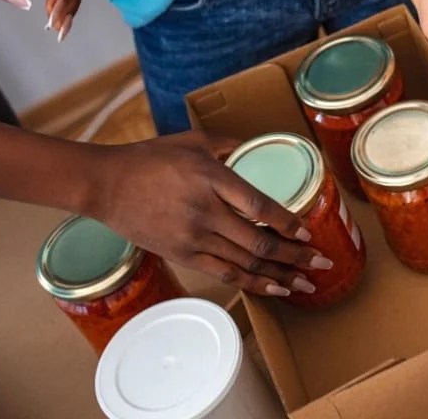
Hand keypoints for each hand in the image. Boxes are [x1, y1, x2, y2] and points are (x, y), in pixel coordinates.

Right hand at [86, 131, 326, 297]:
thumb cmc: (149, 158)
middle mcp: (206, 211)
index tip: (308, 233)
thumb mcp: (192, 140)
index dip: (288, 223)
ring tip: (306, 284)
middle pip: (259, 241)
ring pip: (246, 262)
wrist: (105, 185)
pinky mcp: (182, 254)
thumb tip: (255, 146)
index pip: (260, 206)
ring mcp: (194, 237)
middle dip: (296, 256)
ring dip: (280, 275)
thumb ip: (228, 143)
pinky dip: (252, 283)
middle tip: (322, 264)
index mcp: (212, 178)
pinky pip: (224, 273)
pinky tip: (273, 288)